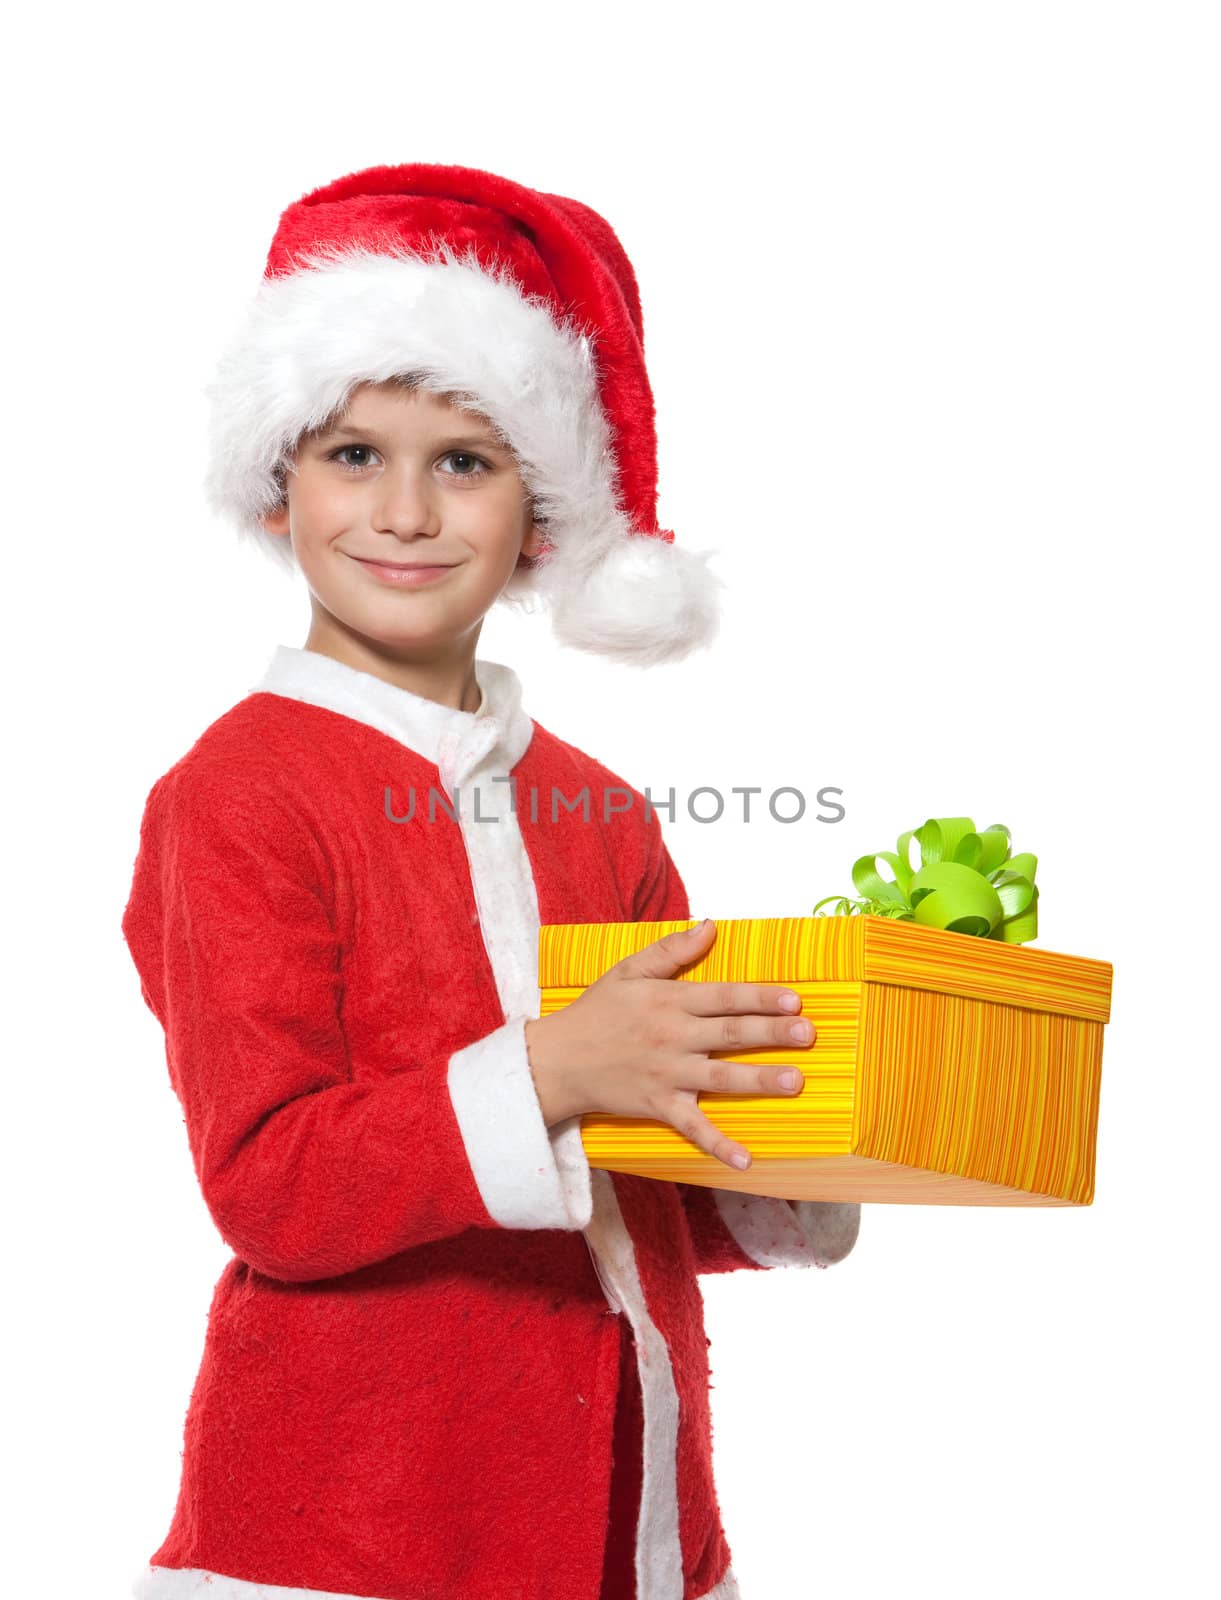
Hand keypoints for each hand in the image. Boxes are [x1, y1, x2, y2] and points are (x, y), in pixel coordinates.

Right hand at [525, 918, 813, 1170]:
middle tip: (808, 1034)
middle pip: (730, 1034)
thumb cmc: (596, 1011)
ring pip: (721, 1078)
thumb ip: (672, 949)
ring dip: (759, 1080)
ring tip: (795, 1081)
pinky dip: (719, 1145)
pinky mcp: (658, 1106)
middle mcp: (673, 1037)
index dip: (760, 997)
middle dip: (771, 1034)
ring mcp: (667, 1075)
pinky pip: (693, 1128)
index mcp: (669, 1001)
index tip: (794, 1000)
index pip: (724, 996)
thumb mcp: (628, 970)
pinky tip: (747, 1161)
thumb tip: (711, 925)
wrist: (557, 1059)